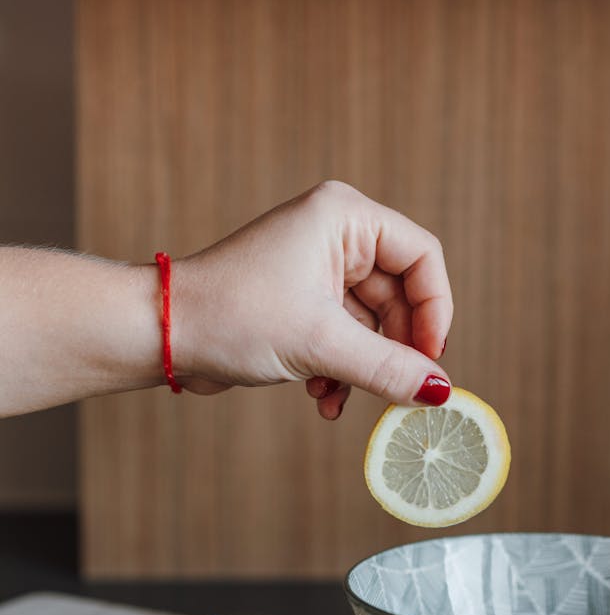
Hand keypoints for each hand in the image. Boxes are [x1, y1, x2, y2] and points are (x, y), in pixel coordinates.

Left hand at [171, 181, 452, 417]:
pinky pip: (345, 339)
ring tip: (337, 396)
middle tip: (398, 392)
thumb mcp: (320, 343)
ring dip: (362, 369)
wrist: (163, 335)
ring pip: (372, 326)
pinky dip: (340, 371)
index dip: (434, 311)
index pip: (422, 257)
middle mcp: (335, 237)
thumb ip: (389, 368)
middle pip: (400, 297)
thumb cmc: (231, 316)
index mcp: (344, 218)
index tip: (431, 360)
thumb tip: (441, 392)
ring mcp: (318, 271)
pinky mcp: (302, 304)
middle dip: (394, 351)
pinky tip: (321, 396)